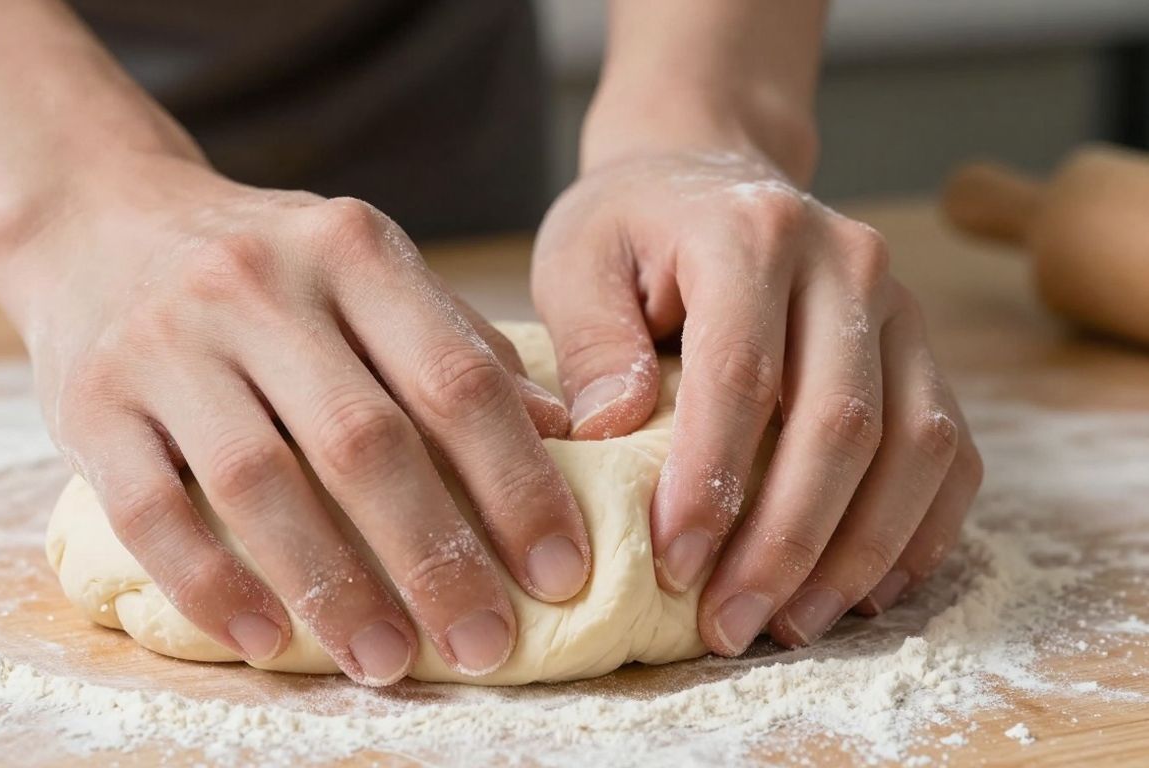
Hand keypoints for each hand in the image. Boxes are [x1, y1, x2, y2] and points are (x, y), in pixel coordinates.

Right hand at [0, 154, 590, 684]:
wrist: (99, 221)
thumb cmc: (265, 266)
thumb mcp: (367, 270)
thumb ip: (456, 343)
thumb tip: (562, 432)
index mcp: (350, 249)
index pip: (455, 378)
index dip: (517, 485)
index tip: (561, 573)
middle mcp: (258, 284)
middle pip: (364, 441)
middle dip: (437, 559)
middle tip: (485, 643)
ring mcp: (165, 342)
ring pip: (259, 485)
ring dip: (333, 588)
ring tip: (389, 661)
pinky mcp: (90, 402)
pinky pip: (151, 513)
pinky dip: (213, 587)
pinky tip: (270, 642)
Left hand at [531, 150, 982, 654]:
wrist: (705, 173)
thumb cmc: (631, 228)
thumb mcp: (578, 261)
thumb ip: (592, 342)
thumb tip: (615, 435)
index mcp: (752, 233)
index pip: (742, 373)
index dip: (711, 479)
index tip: (673, 564)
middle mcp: (848, 264)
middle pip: (842, 421)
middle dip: (786, 542)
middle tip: (728, 625)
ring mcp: (902, 308)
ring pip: (916, 446)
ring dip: (858, 553)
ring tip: (791, 625)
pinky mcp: (924, 353)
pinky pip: (950, 453)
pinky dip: (916, 532)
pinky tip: (861, 591)